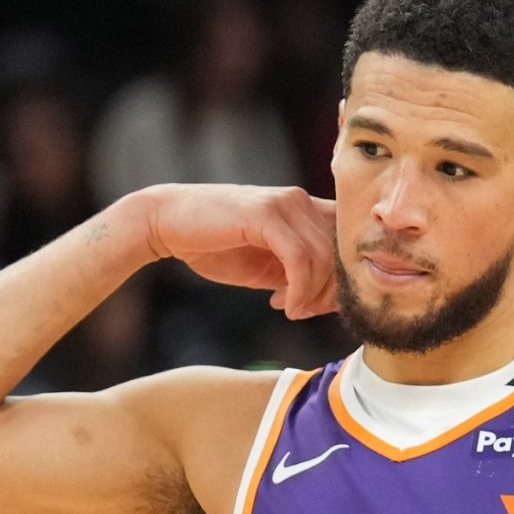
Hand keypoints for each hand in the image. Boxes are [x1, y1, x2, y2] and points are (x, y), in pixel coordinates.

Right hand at [135, 185, 339, 320]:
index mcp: (305, 209)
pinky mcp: (266, 214)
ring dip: (313, 294)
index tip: (320, 306)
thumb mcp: (269, 266)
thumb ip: (300, 275)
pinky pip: (300, 258)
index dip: (343, 279)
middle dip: (331, 292)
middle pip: (342, 253)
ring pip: (325, 257)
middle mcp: (301, 200)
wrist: (166, 224)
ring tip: (291, 310)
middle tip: (305, 312)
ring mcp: (285, 203)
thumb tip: (332, 300)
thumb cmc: (215, 246)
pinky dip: (298, 289)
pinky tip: (282, 305)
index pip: (347, 244)